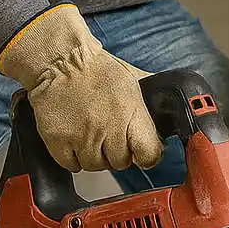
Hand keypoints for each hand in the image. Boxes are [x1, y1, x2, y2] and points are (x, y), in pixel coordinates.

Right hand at [0, 5, 162, 173]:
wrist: (59, 61)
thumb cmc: (95, 69)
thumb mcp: (132, 80)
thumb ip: (150, 101)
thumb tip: (170, 111)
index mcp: (130, 114)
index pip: (149, 154)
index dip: (147, 155)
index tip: (142, 151)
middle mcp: (107, 130)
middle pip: (120, 162)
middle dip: (118, 151)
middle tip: (110, 134)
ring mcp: (81, 139)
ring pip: (96, 166)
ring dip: (95, 154)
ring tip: (90, 133)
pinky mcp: (58, 143)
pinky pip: (72, 165)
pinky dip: (74, 157)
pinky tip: (75, 138)